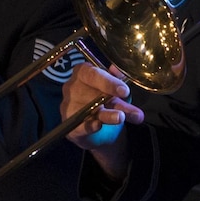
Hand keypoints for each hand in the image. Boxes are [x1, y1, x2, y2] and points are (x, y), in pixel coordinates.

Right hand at [62, 63, 141, 179]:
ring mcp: (69, 107)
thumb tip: (119, 72)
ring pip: (88, 110)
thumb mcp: (116, 90)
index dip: (109, 82)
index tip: (124, 91)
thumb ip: (119, 81)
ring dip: (107, 115)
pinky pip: (79, 125)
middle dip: (113, 101)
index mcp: (83, 72)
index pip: (92, 74)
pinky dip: (89, 125)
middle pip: (92, 93)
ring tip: (121, 117)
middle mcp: (72, 87)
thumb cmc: (107, 101)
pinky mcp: (70, 125)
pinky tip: (98, 125)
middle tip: (130, 109)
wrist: (101, 129)